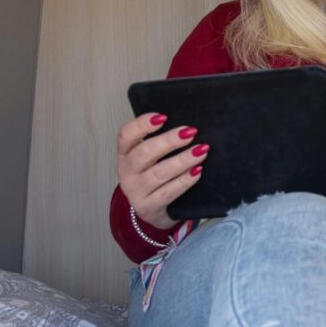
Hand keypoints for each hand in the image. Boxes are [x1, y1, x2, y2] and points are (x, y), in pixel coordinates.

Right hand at [116, 112, 210, 227]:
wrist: (151, 209)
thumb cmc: (153, 175)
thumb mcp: (149, 158)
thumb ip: (160, 142)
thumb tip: (186, 128)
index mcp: (125, 154)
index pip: (126, 135)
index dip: (142, 124)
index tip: (162, 117)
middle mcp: (126, 171)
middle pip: (144, 153)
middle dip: (169, 141)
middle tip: (190, 133)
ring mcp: (135, 191)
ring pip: (158, 173)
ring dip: (182, 160)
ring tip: (200, 151)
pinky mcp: (148, 207)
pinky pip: (168, 192)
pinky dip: (184, 181)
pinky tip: (197, 171)